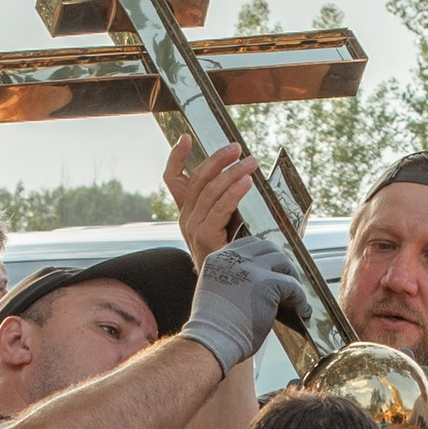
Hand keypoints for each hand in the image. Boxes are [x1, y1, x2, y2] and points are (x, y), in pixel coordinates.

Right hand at [166, 132, 256, 263]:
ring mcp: (193, 228)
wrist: (231, 290)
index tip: (185, 138)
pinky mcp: (204, 237)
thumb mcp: (232, 222)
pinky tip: (247, 182)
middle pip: (196, 179)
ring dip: (232, 172)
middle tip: (236, 148)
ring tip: (251, 162)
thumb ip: (234, 203)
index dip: (176, 157)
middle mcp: (186, 218)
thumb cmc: (238, 254)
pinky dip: (233, 192)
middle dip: (217, 159)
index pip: (174, 179)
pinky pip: (218, 208)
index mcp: (189, 212)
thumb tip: (253, 177)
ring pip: (210, 191)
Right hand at [185, 232, 295, 378]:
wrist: (212, 341)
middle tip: (287, 278)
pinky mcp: (267, 284)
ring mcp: (251, 269)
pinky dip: (300, 298)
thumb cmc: (213, 329)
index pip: (247, 245)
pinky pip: (293, 286)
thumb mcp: (216, 293)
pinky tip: (302, 310)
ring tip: (295, 294)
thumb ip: (231, 282)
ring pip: (282, 261)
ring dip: (292, 276)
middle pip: (267, 248)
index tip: (272, 267)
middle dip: (280, 262)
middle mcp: (234, 259)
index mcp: (218, 259)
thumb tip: (255, 287)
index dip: (263, 255)